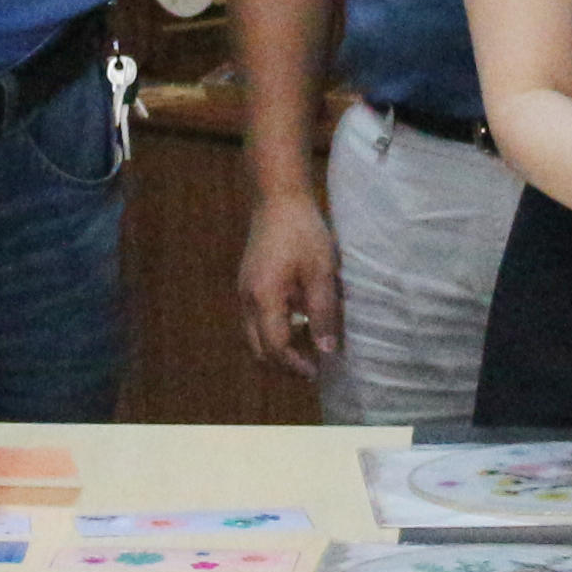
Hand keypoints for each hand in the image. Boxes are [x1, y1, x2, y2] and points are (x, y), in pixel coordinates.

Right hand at [237, 189, 341, 382]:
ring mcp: (244, 291)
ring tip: (307, 348)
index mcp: (263, 298)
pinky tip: (298, 324)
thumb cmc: (303, 232)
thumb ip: (323, 313)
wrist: (277, 198)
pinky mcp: (248, 283)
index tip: (317, 373)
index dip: (295, 365)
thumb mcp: (321, 272)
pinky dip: (273, 331)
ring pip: (254, 336)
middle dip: (284, 364)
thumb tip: (327, 350)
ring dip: (278, 349)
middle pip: (259, 349)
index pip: (275, 347)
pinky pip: (255, 320)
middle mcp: (247, 299)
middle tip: (312, 367)